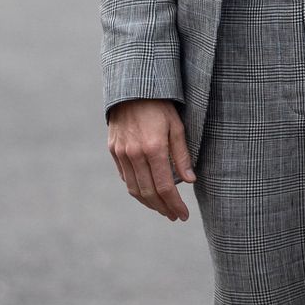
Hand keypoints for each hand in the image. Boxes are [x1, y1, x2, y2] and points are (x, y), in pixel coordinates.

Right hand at [107, 98, 195, 221]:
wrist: (131, 88)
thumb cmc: (160, 105)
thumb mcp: (177, 126)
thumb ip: (182, 155)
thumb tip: (190, 180)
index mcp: (154, 148)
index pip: (165, 187)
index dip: (175, 204)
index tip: (183, 215)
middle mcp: (135, 153)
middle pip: (148, 192)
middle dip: (163, 208)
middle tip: (174, 216)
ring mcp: (122, 152)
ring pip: (134, 188)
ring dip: (149, 203)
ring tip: (162, 208)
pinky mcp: (114, 150)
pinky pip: (125, 177)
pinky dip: (137, 189)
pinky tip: (147, 192)